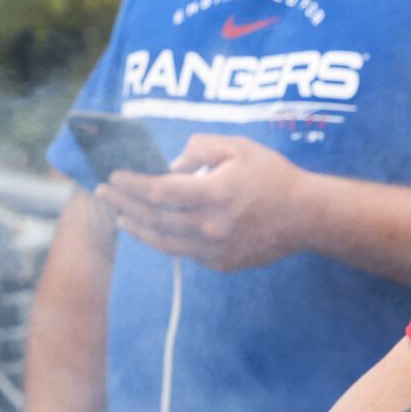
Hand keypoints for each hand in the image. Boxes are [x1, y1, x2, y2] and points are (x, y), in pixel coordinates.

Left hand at [100, 134, 316, 271]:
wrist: (306, 216)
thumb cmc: (273, 176)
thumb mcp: (238, 147)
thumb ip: (201, 150)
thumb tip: (172, 167)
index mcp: (213, 194)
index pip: (159, 191)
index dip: (132, 184)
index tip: (113, 176)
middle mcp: (210, 225)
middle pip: (154, 218)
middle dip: (124, 204)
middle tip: (103, 193)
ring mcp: (214, 249)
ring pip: (164, 241)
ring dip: (138, 228)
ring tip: (121, 217)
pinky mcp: (221, 263)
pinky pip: (185, 252)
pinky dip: (166, 240)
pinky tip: (155, 230)